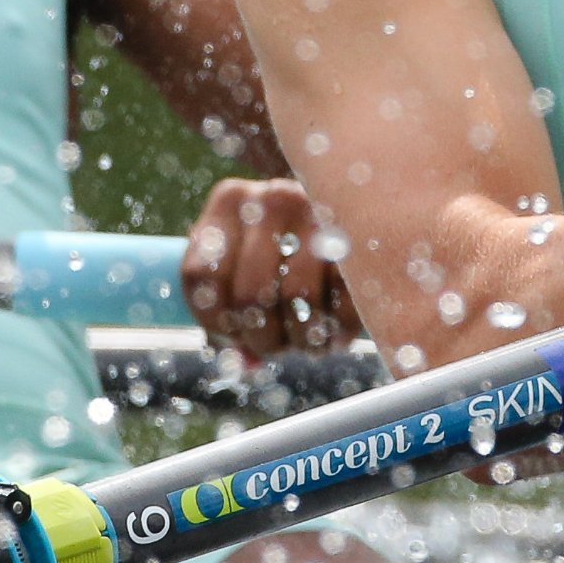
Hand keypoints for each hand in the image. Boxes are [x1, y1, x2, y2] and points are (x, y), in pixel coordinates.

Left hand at [183, 175, 356, 356]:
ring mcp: (320, 212)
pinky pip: (342, 301)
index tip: (235, 336)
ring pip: (297, 299)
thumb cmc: (287, 254)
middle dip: (263, 339)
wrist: (360, 213)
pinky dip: (337, 332)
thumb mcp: (249, 266)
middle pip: (250, 294)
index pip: (202, 275)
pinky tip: (334, 336)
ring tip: (307, 344)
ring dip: (301, 340)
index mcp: (231, 200)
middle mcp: (273, 197)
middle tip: (276, 348)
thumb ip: (235, 314)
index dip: (216, 322)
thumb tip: (245, 364)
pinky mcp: (361, 234)